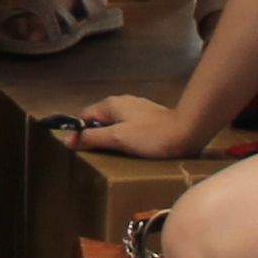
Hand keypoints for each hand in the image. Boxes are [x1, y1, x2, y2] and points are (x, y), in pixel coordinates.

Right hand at [70, 94, 205, 160]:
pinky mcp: (150, 116)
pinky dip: (127, 137)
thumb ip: (92, 138)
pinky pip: (130, 126)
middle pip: (100, 119)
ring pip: (116, 123)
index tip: (83, 151)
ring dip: (113, 137)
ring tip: (117, 155)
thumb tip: (68, 140)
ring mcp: (137, 108)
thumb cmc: (150, 136)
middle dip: (97, 135)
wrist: (188, 132)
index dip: (80, 133)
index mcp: (111, 104)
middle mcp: (122, 101)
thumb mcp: (117, 138)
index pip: (84, 116)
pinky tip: (135, 149)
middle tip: (100, 156)